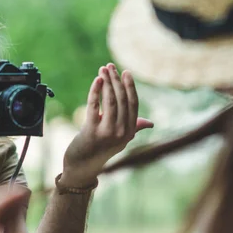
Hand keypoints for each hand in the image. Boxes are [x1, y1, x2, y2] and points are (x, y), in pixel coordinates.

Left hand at [62, 63, 152, 186]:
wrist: (82, 166)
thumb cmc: (99, 149)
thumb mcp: (119, 140)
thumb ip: (133, 128)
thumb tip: (150, 123)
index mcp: (129, 131)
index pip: (133, 104)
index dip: (130, 86)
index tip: (125, 72)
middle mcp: (121, 132)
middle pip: (121, 99)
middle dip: (116, 80)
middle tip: (110, 66)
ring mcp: (107, 132)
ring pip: (110, 100)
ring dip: (107, 82)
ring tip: (103, 69)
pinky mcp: (92, 131)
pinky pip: (94, 105)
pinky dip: (96, 90)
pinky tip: (97, 80)